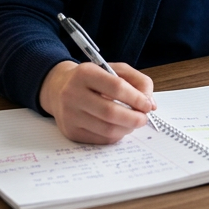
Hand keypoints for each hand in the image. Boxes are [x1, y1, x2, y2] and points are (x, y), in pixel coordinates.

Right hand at [38, 60, 156, 143]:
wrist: (58, 88)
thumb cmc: (91, 79)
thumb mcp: (113, 69)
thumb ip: (137, 81)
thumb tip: (151, 104)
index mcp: (85, 73)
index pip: (116, 87)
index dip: (137, 98)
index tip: (147, 105)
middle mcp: (73, 94)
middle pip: (111, 112)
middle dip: (134, 118)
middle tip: (143, 118)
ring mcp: (70, 115)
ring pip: (107, 129)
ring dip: (127, 129)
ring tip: (133, 123)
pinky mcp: (71, 131)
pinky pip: (100, 139)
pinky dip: (116, 135)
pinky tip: (119, 128)